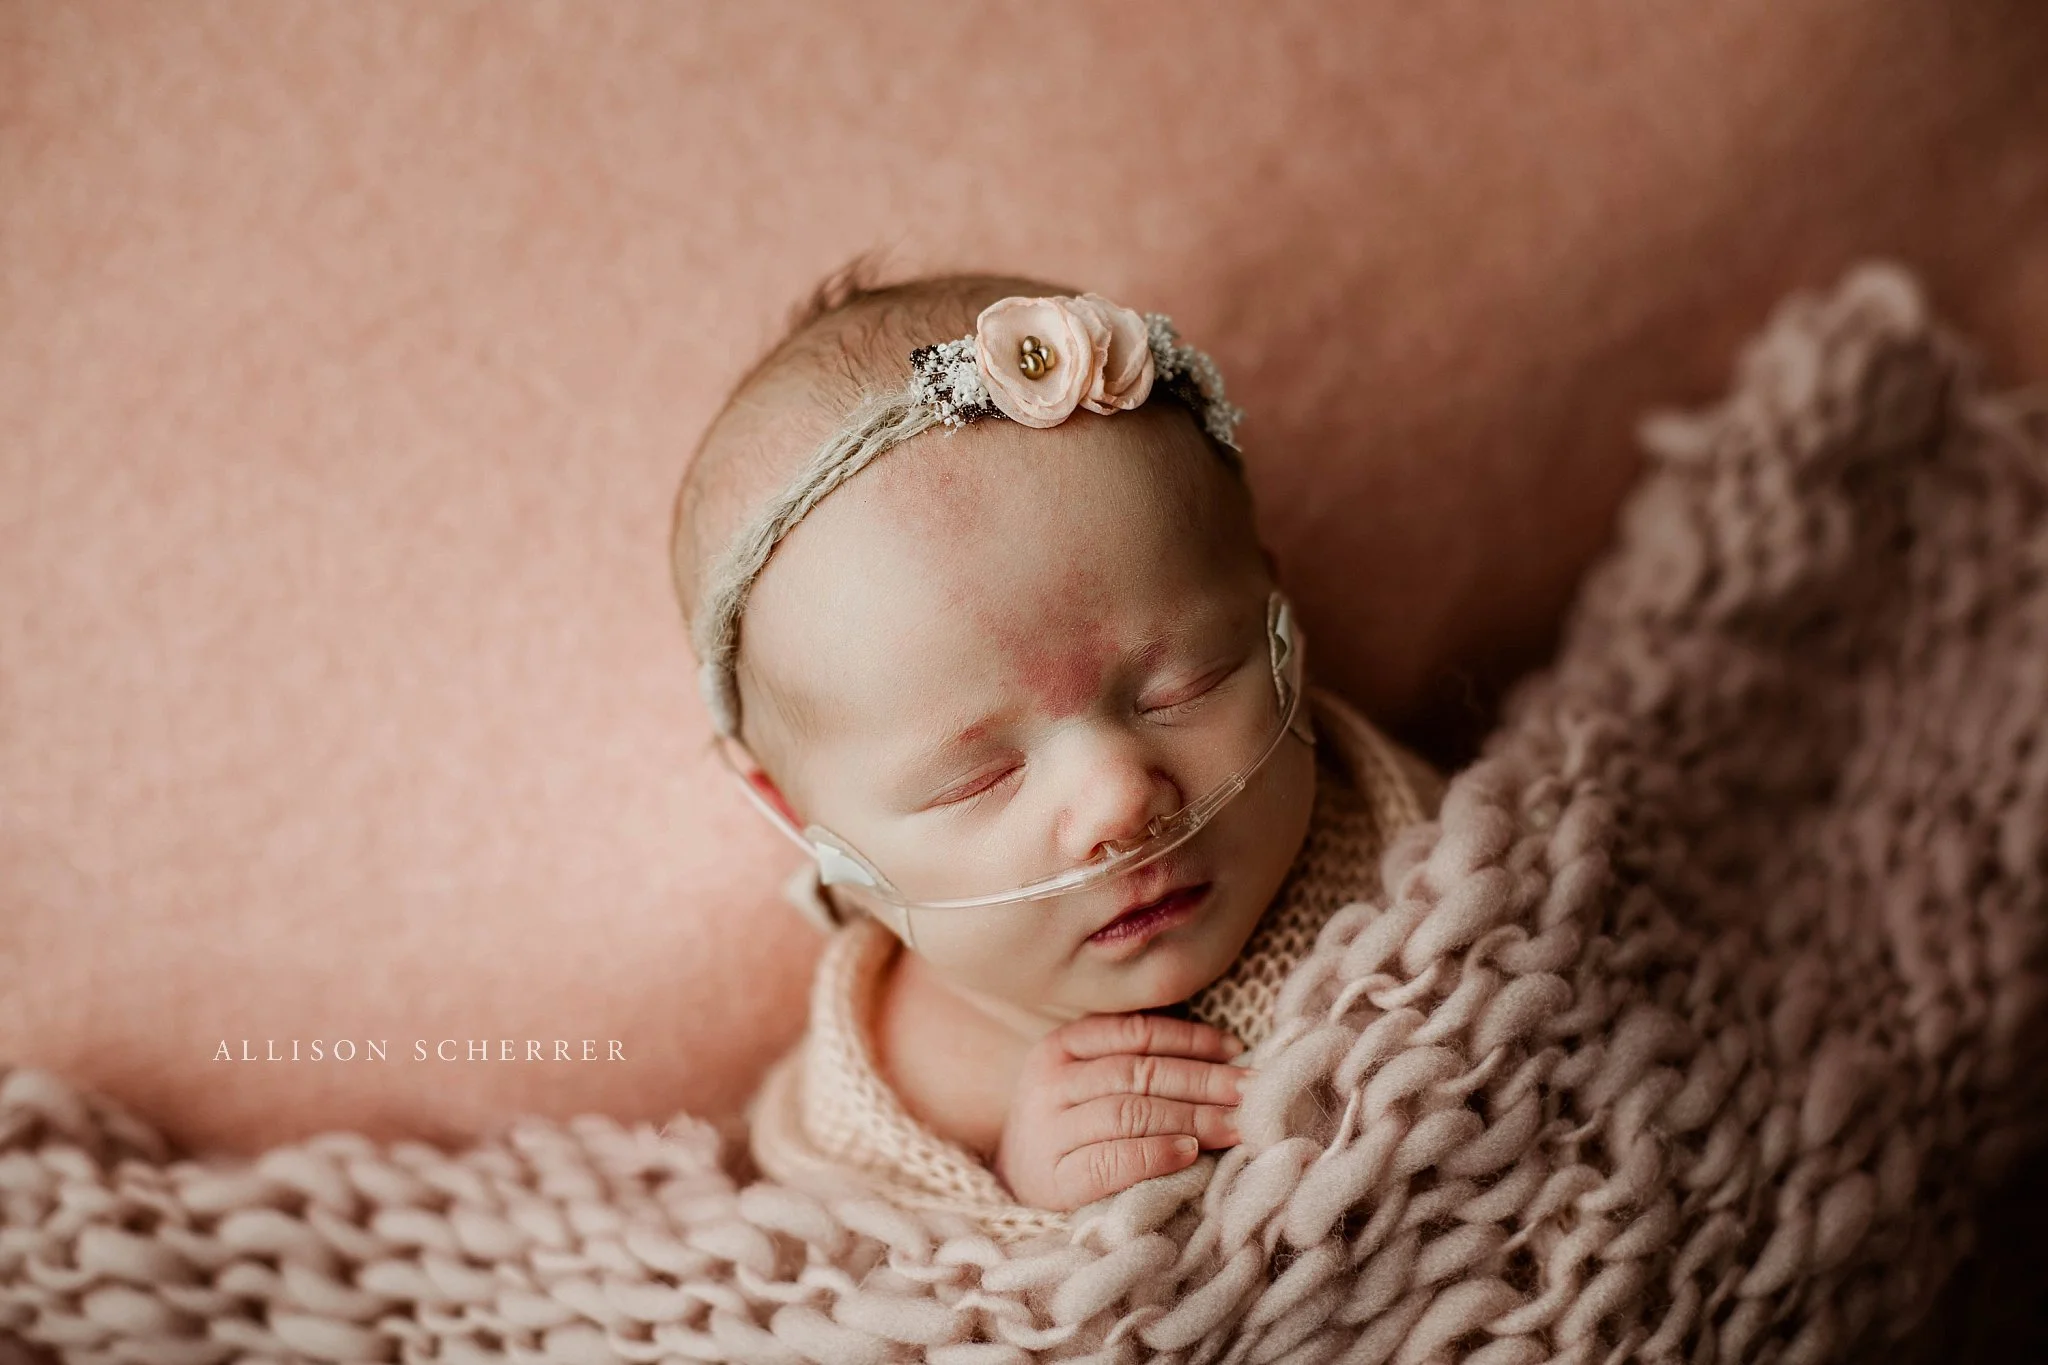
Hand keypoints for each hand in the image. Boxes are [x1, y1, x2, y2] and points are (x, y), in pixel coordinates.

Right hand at [993, 1013, 1248, 1210]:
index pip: (1136, 1033)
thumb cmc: (1068, 1124)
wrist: (1013, 1181)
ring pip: (1130, 1113)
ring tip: (1234, 1125)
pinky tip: (1188, 1154)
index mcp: (1061, 1046)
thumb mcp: (1086, 1079)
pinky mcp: (1054, 1178)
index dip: (1190, 1039)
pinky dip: (1154, 1154)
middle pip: (1139, 1073)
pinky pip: (1112, 1161)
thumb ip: (1135, 1062)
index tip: (1237, 1051)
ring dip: (1190, 1118)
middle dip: (1203, 1082)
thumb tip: (1224, 1057)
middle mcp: (1049, 1082)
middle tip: (1251, 1092)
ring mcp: (1048, 1131)